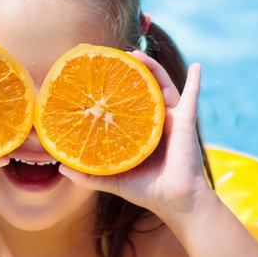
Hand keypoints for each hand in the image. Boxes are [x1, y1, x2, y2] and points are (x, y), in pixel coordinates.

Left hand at [58, 54, 214, 221]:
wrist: (176, 201)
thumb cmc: (147, 191)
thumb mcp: (112, 179)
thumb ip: (87, 175)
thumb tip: (60, 168)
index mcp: (141, 131)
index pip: (127, 104)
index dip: (115, 88)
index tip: (100, 72)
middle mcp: (156, 122)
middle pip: (144, 89)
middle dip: (132, 71)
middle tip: (116, 56)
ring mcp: (173, 120)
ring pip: (163, 86)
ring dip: (153, 68)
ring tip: (139, 55)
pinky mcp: (186, 123)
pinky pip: (192, 97)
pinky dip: (195, 82)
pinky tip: (196, 66)